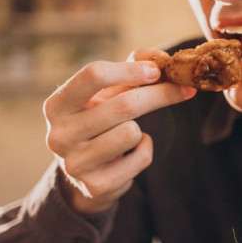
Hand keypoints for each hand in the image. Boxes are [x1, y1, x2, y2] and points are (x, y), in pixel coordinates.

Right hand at [44, 49, 195, 213]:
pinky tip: (131, 153)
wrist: (83, 176)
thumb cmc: (99, 122)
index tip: (157, 70)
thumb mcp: (105, 94)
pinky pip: (141, 158)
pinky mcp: (96, 185)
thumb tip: (160, 57)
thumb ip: (130, 68)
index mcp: (57, 105)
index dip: (132, 70)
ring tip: (129, 133)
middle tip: (184, 89)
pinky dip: (145, 150)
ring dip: (142, 130)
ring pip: (132, 133)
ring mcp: (75, 163)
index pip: (95, 74)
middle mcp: (59, 135)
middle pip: (125, 105)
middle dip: (161, 94)